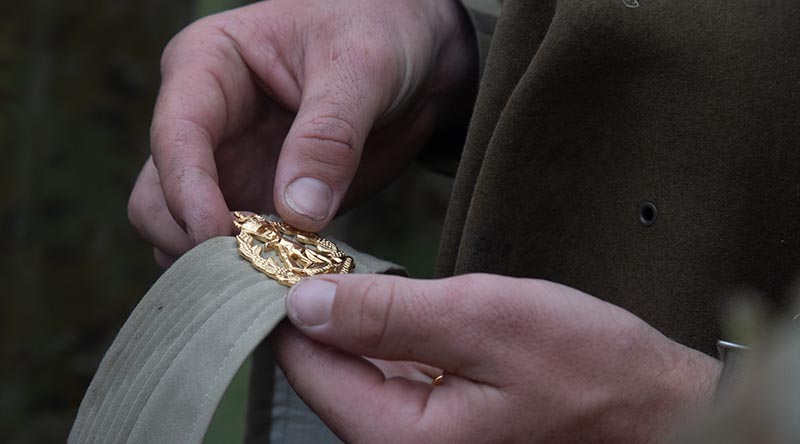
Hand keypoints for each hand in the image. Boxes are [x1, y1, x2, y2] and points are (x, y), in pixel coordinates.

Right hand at [127, 0, 475, 265]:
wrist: (417, 56)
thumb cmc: (381, 33)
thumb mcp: (362, 69)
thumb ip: (328, 137)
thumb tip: (297, 212)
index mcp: (207, 66)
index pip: (175, 136)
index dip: (189, 192)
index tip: (221, 236)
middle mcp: (205, 124)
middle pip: (158, 198)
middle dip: (194, 240)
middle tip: (252, 267)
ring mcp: (229, 169)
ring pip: (186, 234)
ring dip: (222, 265)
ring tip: (274, 278)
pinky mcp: (261, 203)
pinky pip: (238, 251)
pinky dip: (254, 272)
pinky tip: (290, 278)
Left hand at [272, 274, 721, 442]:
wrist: (653, 411)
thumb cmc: (587, 368)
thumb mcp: (485, 320)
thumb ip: (389, 315)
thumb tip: (301, 302)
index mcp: (399, 438)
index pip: (307, 368)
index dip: (290, 304)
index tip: (289, 253)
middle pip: (326, 372)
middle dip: (320, 310)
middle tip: (321, 250)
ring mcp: (418, 441)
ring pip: (355, 372)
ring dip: (352, 320)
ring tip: (350, 270)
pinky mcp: (438, 426)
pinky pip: (388, 377)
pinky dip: (384, 337)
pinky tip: (396, 306)